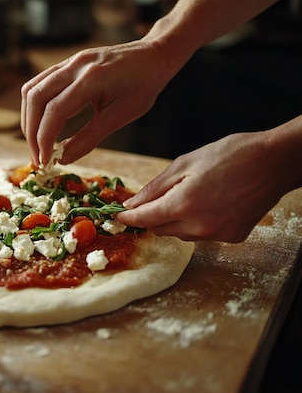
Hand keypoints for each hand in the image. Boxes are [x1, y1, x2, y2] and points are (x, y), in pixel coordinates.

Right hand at [21, 40, 171, 166]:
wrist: (153, 55)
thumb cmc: (144, 85)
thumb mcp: (121, 116)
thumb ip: (90, 138)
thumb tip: (63, 159)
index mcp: (92, 79)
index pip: (54, 111)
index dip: (44, 139)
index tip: (44, 161)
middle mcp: (75, 66)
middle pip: (35, 98)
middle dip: (31, 131)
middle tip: (37, 156)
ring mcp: (68, 61)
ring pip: (32, 89)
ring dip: (28, 118)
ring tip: (36, 142)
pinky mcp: (67, 63)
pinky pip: (39, 83)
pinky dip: (35, 106)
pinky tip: (42, 122)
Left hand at [115, 132, 283, 241]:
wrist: (274, 161)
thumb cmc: (230, 155)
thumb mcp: (185, 163)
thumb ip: (154, 188)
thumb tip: (131, 204)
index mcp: (184, 204)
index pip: (144, 219)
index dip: (127, 218)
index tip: (117, 215)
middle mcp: (199, 226)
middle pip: (159, 230)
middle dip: (152, 216)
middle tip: (153, 199)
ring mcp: (217, 235)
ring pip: (180, 234)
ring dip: (174, 220)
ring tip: (189, 194)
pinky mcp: (232, 237)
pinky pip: (202, 234)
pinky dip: (197, 223)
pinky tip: (209, 203)